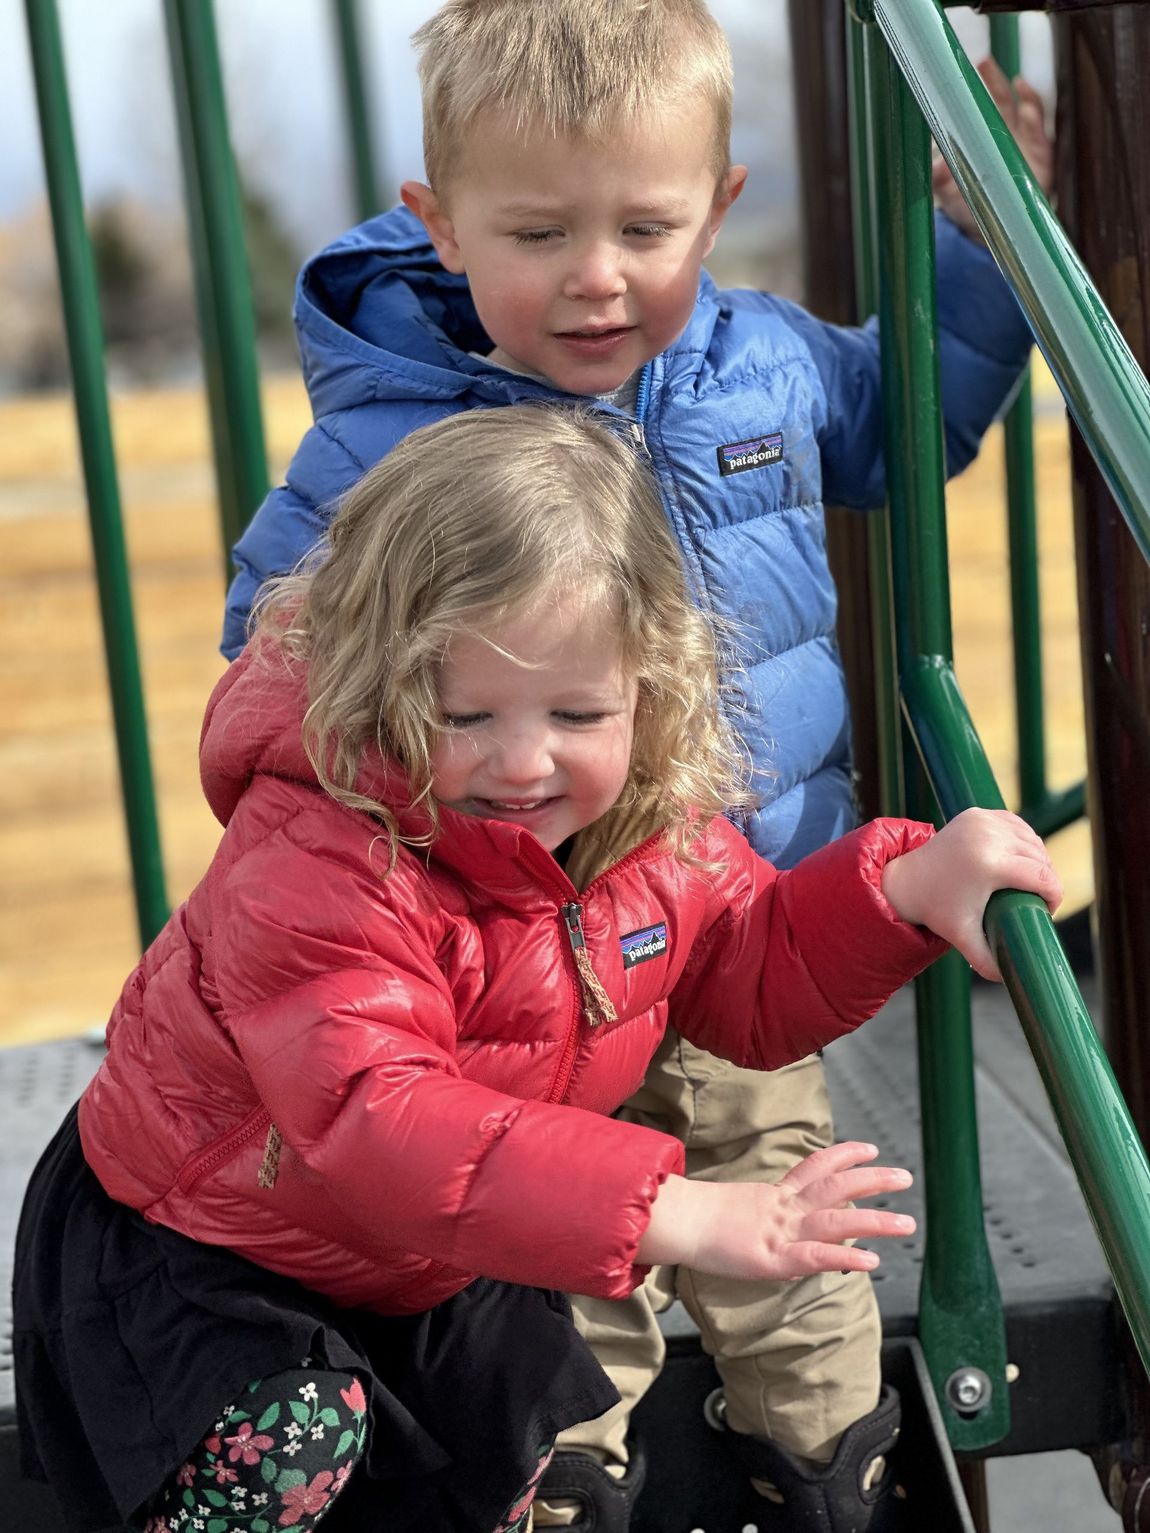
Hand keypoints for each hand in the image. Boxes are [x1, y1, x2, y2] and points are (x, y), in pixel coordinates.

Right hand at [636, 1143, 914, 1279]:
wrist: (676, 1222)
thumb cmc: (694, 1219)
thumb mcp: (732, 1211)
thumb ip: (754, 1214)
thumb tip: (759, 1218)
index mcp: (774, 1196)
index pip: (815, 1168)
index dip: (844, 1156)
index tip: (869, 1149)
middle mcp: (783, 1208)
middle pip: (835, 1187)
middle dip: (872, 1180)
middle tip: (904, 1176)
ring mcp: (781, 1231)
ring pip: (836, 1220)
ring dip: (874, 1220)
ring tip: (906, 1223)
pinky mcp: (775, 1258)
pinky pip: (817, 1256)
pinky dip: (846, 1256)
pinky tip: (871, 1259)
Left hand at [881, 807, 1061, 980]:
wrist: (909, 879)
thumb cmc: (938, 909)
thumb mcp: (963, 937)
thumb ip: (986, 962)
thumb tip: (1008, 982)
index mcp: (990, 863)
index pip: (1042, 876)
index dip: (1054, 894)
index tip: (1048, 910)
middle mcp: (988, 836)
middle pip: (1039, 857)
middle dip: (1045, 879)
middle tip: (1038, 899)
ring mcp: (982, 820)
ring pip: (1031, 839)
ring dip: (1037, 858)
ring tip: (1032, 881)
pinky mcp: (977, 813)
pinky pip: (1015, 824)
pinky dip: (1022, 839)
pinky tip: (1021, 857)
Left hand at [933, 58, 1052, 242]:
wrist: (993, 231)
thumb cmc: (968, 206)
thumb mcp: (948, 193)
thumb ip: (939, 179)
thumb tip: (932, 168)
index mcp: (980, 139)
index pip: (977, 106)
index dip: (974, 87)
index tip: (963, 68)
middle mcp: (1002, 136)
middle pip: (999, 101)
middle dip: (992, 81)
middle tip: (982, 62)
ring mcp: (1022, 144)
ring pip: (1021, 110)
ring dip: (1016, 92)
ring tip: (1013, 80)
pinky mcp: (1040, 157)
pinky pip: (1040, 131)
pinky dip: (1034, 114)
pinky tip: (1027, 104)